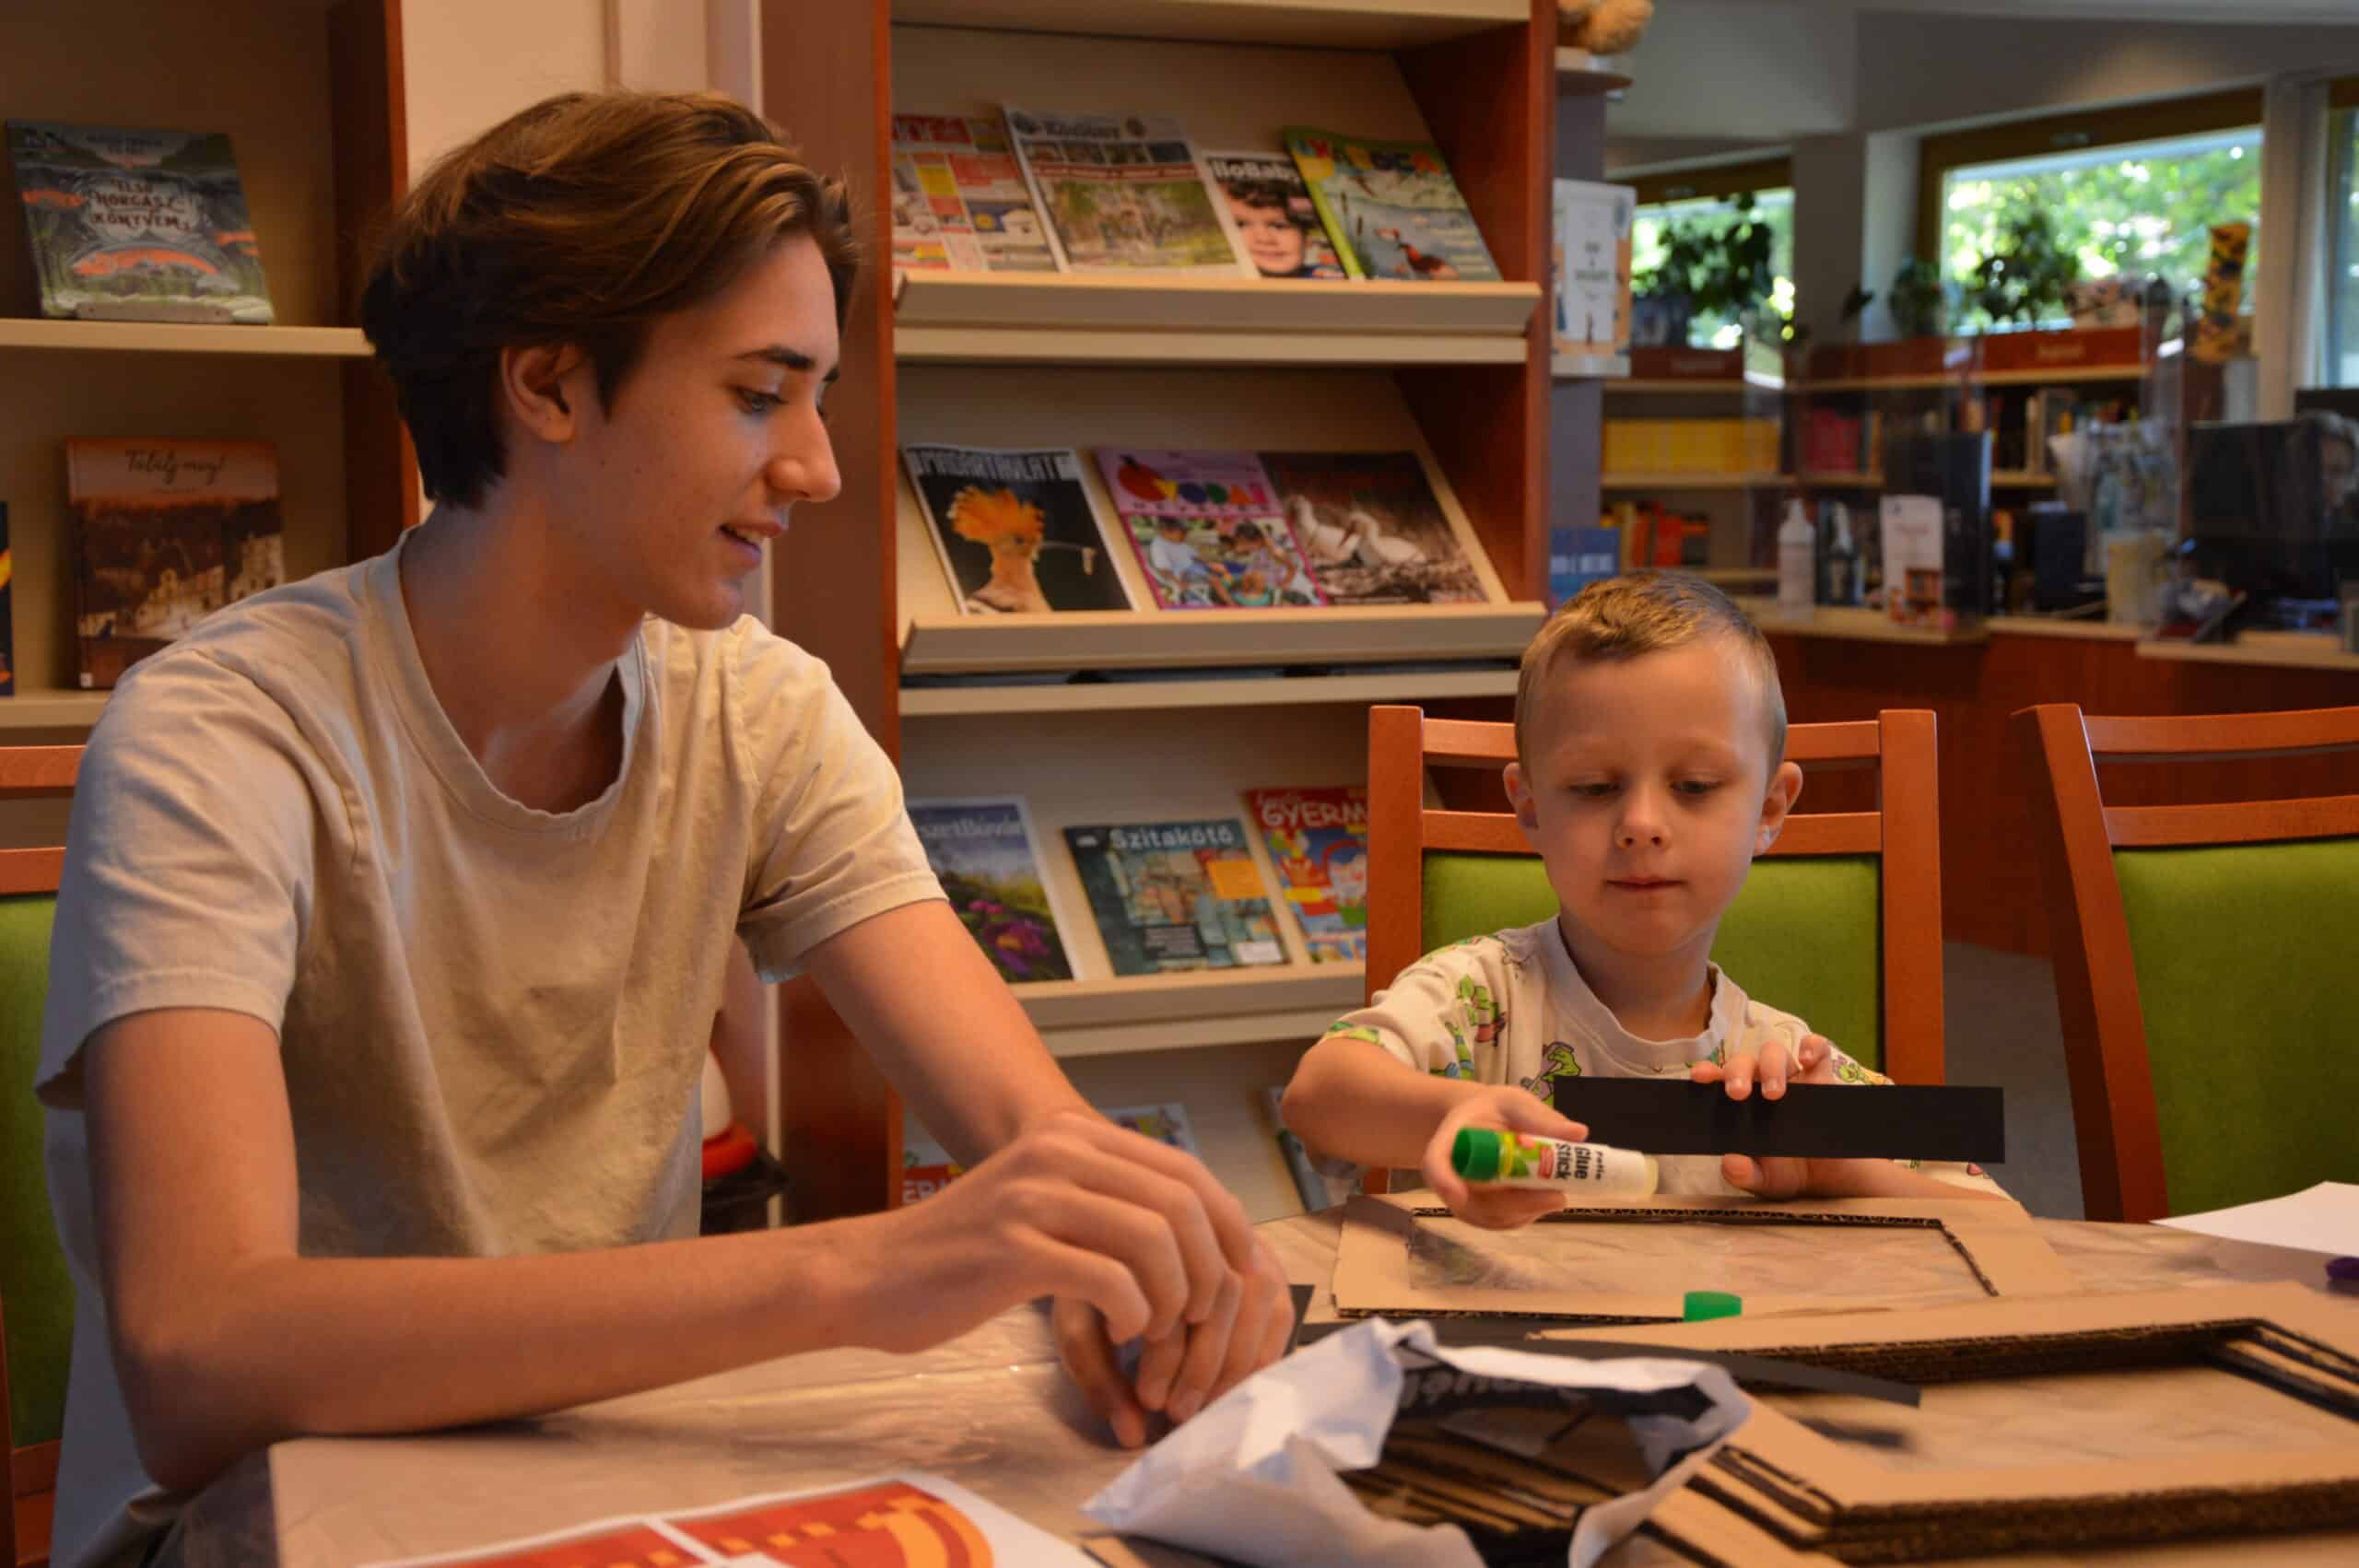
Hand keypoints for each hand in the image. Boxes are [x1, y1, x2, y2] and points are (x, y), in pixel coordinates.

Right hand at [856, 1109, 1252, 1356]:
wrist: (871, 1276)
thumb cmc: (965, 1255)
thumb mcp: (1043, 1201)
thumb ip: (1108, 1198)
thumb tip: (1198, 1228)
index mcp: (1072, 1134)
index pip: (1187, 1172)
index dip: (1228, 1228)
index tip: (1238, 1278)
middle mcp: (1058, 1150)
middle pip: (1181, 1204)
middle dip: (1208, 1271)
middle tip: (1197, 1318)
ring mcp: (1036, 1195)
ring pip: (1154, 1242)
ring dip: (1173, 1299)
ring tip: (1157, 1329)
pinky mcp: (1015, 1249)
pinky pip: (1113, 1282)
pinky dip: (1134, 1316)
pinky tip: (1117, 1334)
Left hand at [1054, 1234, 1292, 1447]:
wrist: (1106, 1245)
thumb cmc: (1091, 1291)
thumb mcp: (1079, 1329)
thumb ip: (1100, 1379)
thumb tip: (1133, 1436)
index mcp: (1145, 1227)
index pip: (1174, 1292)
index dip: (1166, 1355)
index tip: (1148, 1399)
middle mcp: (1200, 1216)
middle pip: (1225, 1291)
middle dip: (1204, 1363)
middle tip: (1179, 1412)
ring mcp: (1236, 1232)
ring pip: (1259, 1292)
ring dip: (1236, 1360)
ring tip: (1206, 1405)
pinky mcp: (1260, 1256)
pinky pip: (1278, 1303)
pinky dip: (1263, 1350)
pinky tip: (1235, 1386)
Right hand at [1421, 1084, 1589, 1229]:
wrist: (1483, 1124)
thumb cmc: (1496, 1110)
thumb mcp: (1515, 1103)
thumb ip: (1540, 1117)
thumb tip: (1579, 1133)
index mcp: (1449, 1140)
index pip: (1436, 1163)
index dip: (1444, 1180)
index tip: (1457, 1194)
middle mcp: (1450, 1176)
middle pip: (1469, 1201)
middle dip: (1514, 1203)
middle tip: (1556, 1196)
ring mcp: (1463, 1199)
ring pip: (1490, 1217)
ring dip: (1528, 1210)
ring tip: (1557, 1194)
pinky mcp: (1481, 1214)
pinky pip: (1501, 1222)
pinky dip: (1527, 1214)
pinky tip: (1546, 1198)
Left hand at [1691, 1033, 1849, 1197]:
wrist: (1828, 1176)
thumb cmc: (1786, 1169)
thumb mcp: (1763, 1178)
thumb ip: (1744, 1174)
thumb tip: (1730, 1163)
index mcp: (1740, 1101)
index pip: (1718, 1078)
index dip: (1707, 1072)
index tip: (1698, 1077)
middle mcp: (1761, 1082)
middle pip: (1744, 1061)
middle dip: (1737, 1072)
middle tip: (1738, 1094)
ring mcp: (1792, 1077)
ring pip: (1775, 1052)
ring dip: (1770, 1066)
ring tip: (1773, 1093)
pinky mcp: (1822, 1077)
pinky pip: (1817, 1050)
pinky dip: (1812, 1047)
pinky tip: (1806, 1059)